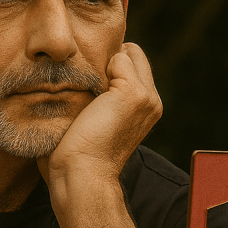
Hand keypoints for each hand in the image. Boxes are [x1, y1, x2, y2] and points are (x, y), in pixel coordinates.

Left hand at [37, 43, 161, 227]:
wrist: (81, 174)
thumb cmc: (75, 155)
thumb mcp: (93, 121)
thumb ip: (98, 99)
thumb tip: (82, 78)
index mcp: (144, 110)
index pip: (133, 65)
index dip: (109, 66)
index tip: (85, 80)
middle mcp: (152, 102)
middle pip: (133, 55)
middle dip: (108, 58)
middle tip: (83, 78)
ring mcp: (147, 98)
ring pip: (127, 53)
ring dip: (102, 61)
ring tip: (84, 85)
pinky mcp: (134, 94)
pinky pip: (120, 57)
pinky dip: (99, 65)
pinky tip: (86, 90)